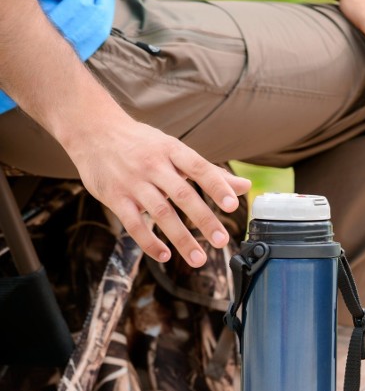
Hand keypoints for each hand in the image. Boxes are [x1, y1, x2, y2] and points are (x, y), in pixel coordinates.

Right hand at [65, 118, 250, 266]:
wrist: (93, 131)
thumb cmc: (143, 144)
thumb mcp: (176, 150)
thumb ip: (210, 172)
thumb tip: (245, 188)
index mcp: (173, 151)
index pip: (199, 168)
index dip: (217, 185)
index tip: (233, 205)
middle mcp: (154, 165)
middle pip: (182, 194)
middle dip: (204, 219)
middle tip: (222, 242)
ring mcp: (133, 182)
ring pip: (160, 213)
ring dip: (181, 238)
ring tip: (199, 259)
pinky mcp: (114, 197)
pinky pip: (133, 223)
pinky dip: (148, 241)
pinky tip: (164, 255)